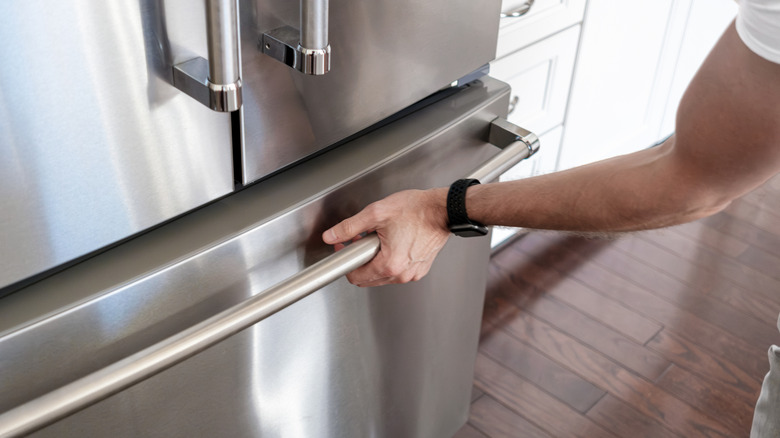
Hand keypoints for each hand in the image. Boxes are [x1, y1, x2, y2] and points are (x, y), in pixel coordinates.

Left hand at [322, 188, 449, 286]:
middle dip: (361, 260)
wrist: (443, 210)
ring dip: (376, 260)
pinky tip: (394, 242)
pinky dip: (391, 260)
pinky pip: (398, 271)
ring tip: (381, 238)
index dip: (346, 260)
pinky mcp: (420, 269)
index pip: (355, 277)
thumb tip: (331, 235)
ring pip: (383, 276)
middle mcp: (402, 274)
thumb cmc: (416, 210)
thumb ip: (349, 227)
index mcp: (389, 265)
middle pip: (368, 278)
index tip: (346, 247)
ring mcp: (412, 274)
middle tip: (362, 239)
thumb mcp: (376, 213)